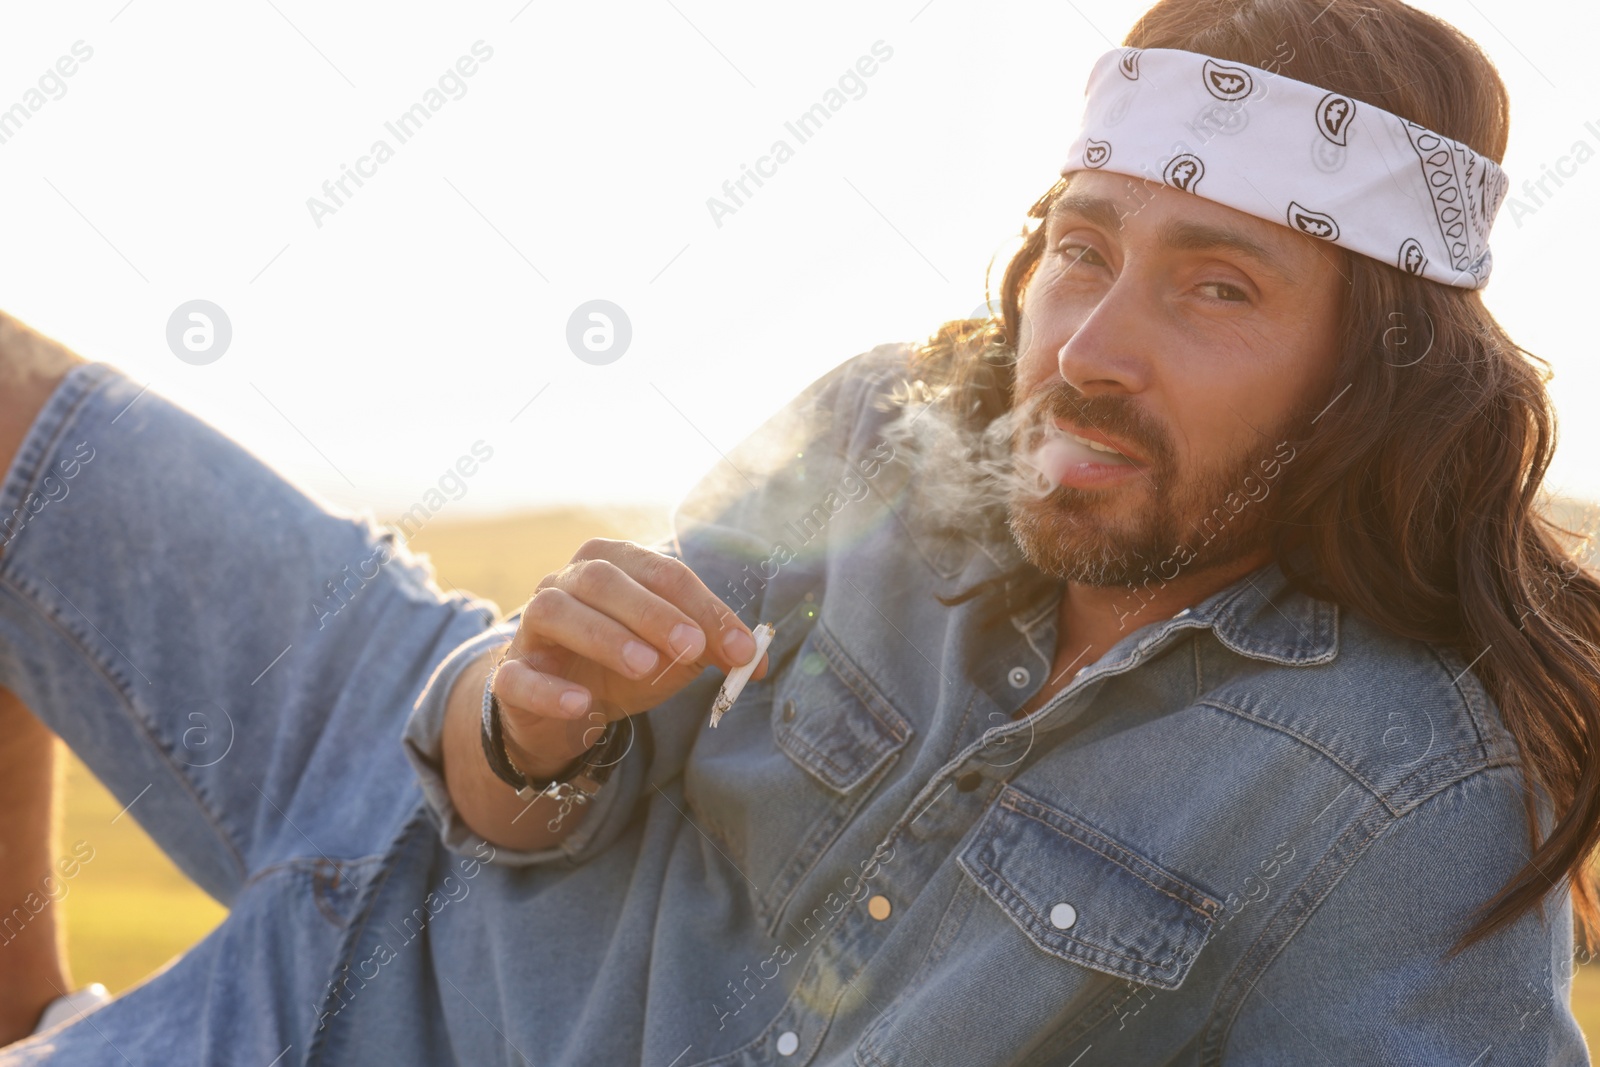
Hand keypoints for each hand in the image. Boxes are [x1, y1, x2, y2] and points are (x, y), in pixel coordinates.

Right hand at [491, 539, 767, 777]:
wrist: (568, 708)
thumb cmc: (625, 663)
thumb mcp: (674, 653)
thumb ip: (712, 647)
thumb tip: (754, 657)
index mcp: (613, 563)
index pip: (662, 573)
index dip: (704, 608)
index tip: (740, 649)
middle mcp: (567, 581)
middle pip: (604, 580)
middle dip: (653, 612)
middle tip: (692, 647)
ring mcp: (532, 625)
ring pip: (556, 611)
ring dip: (604, 636)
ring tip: (644, 665)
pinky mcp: (512, 672)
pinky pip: (519, 675)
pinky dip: (551, 689)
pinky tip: (583, 703)